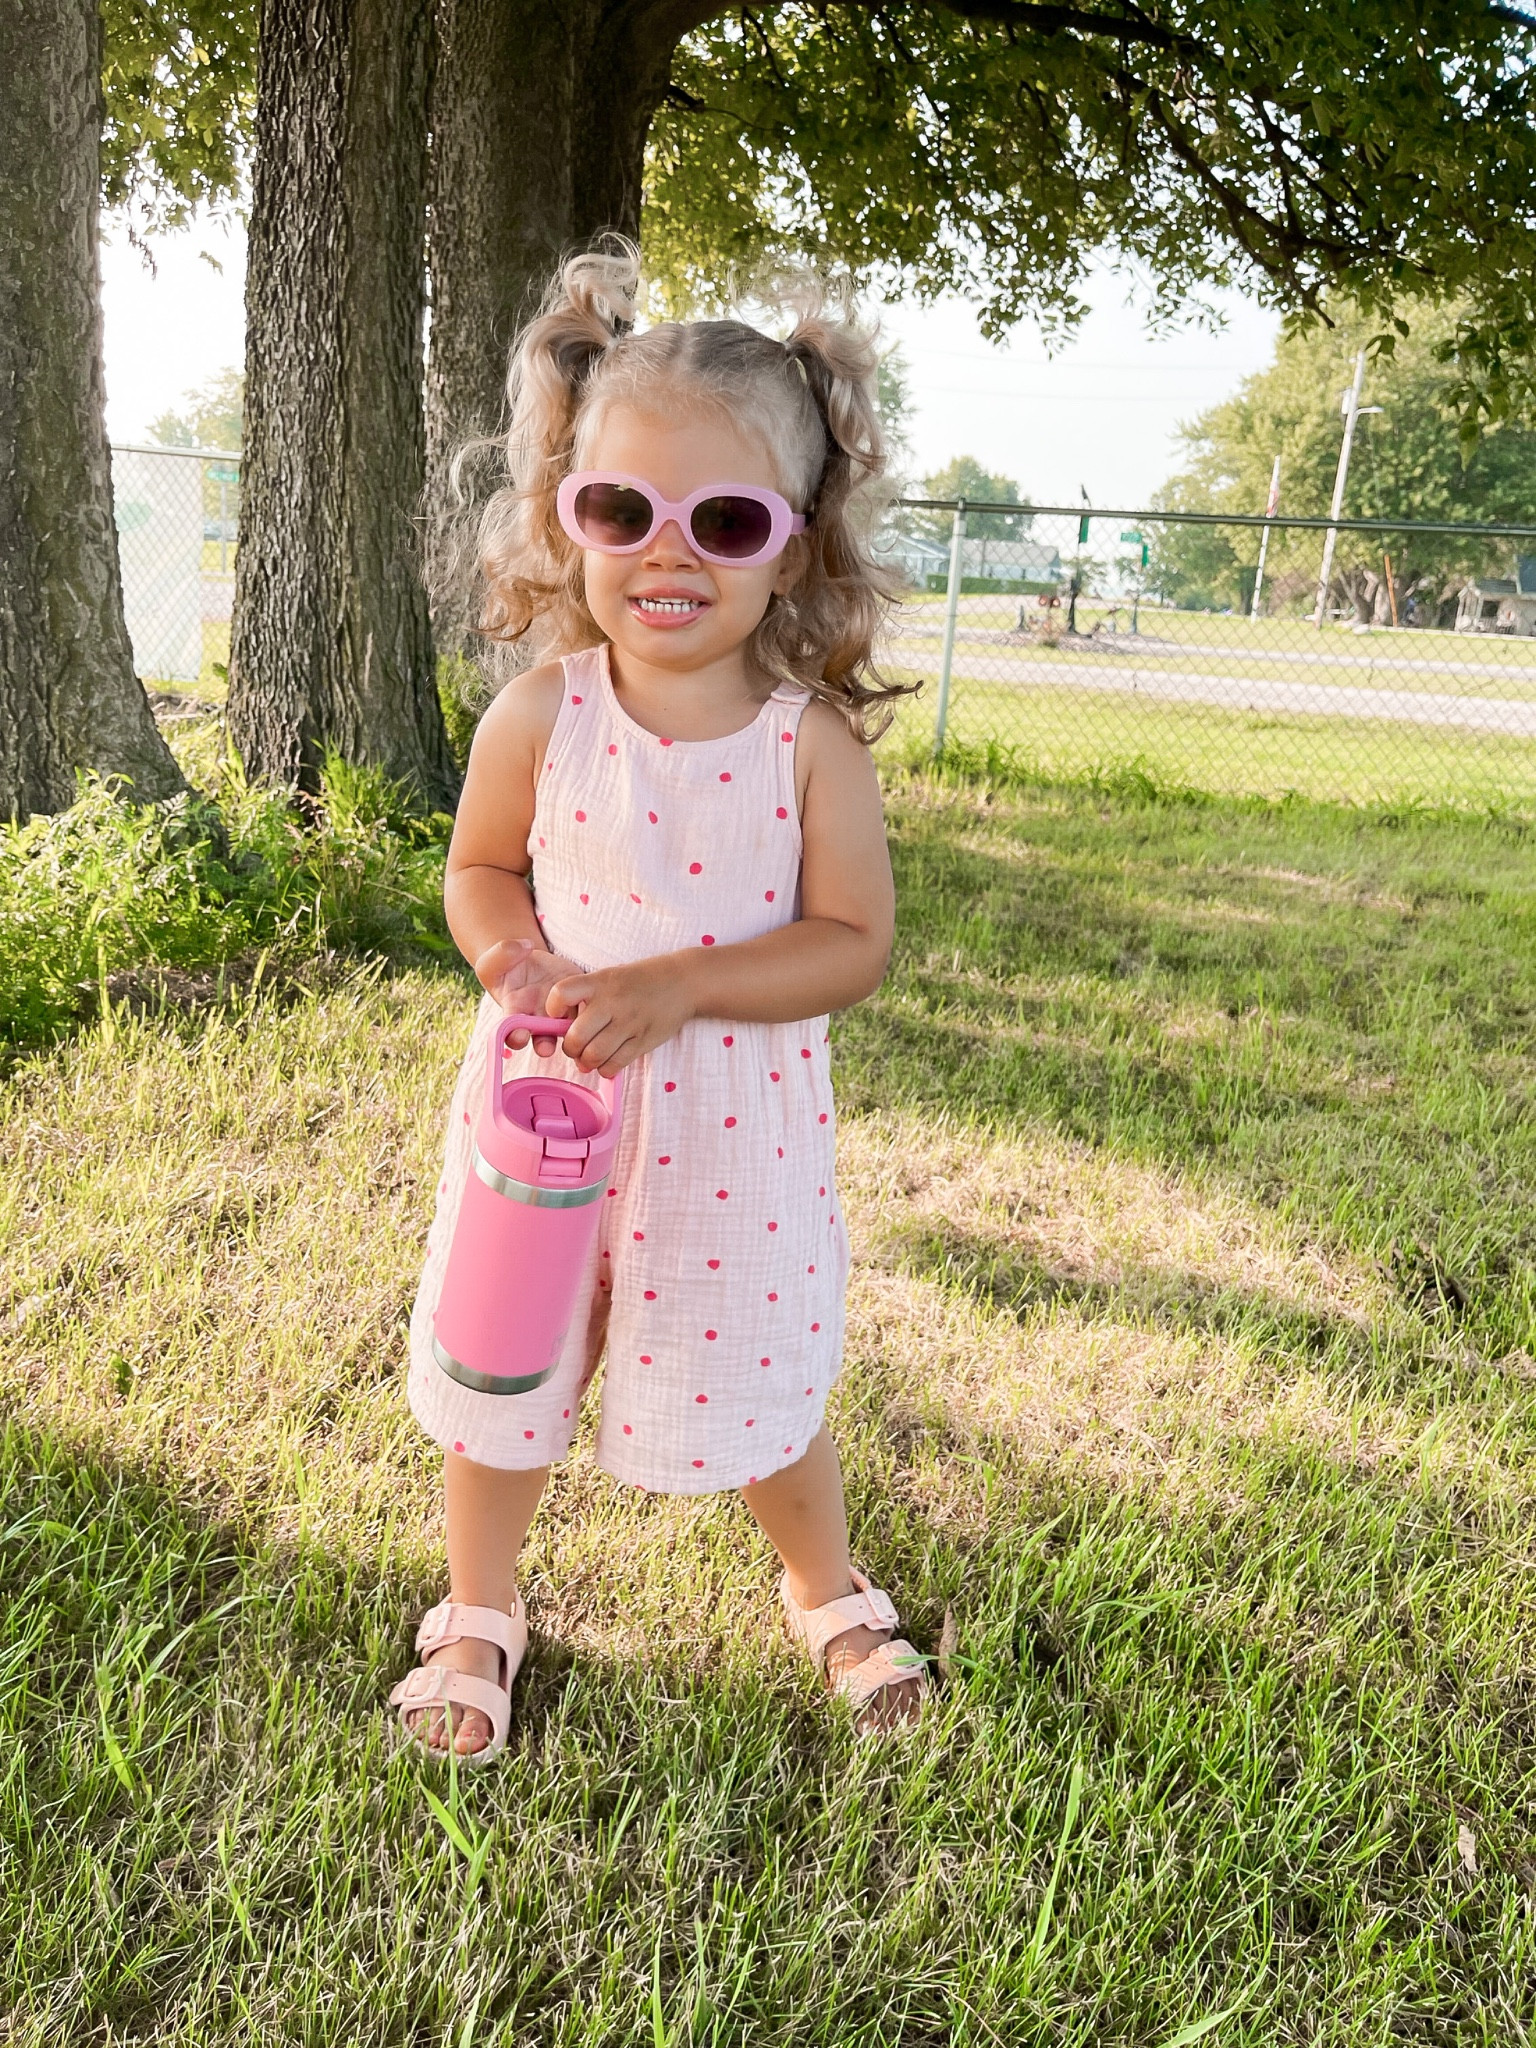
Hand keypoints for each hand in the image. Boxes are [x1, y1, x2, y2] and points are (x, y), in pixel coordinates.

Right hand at [473, 936, 583, 1053]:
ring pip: (566, 1030)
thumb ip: (501, 954)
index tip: (518, 1034)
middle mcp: (536, 1018)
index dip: (514, 1036)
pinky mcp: (576, 1001)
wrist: (526, 959)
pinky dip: (591, 1016)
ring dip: (570, 1037)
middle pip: (540, 1039)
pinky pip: (586, 1012)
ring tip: (572, 1036)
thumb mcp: (493, 960)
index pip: (510, 1032)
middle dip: (543, 1045)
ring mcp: (558, 1012)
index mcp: (513, 1012)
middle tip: (546, 1048)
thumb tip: (524, 947)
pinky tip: (593, 1013)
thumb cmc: (506, 966)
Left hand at [549, 955, 697, 1075]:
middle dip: (570, 1048)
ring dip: (586, 1062)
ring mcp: (629, 1023)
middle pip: (576, 1036)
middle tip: (574, 1047)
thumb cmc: (640, 981)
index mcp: (600, 982)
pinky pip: (615, 1064)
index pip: (561, 993)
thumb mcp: (610, 976)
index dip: (552, 1009)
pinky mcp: (643, 1041)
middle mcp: (613, 1002)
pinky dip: (605, 1069)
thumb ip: (586, 997)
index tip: (557, 1016)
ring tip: (589, 1058)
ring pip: (594, 1055)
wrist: (683, 983)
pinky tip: (607, 1062)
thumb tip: (563, 1028)